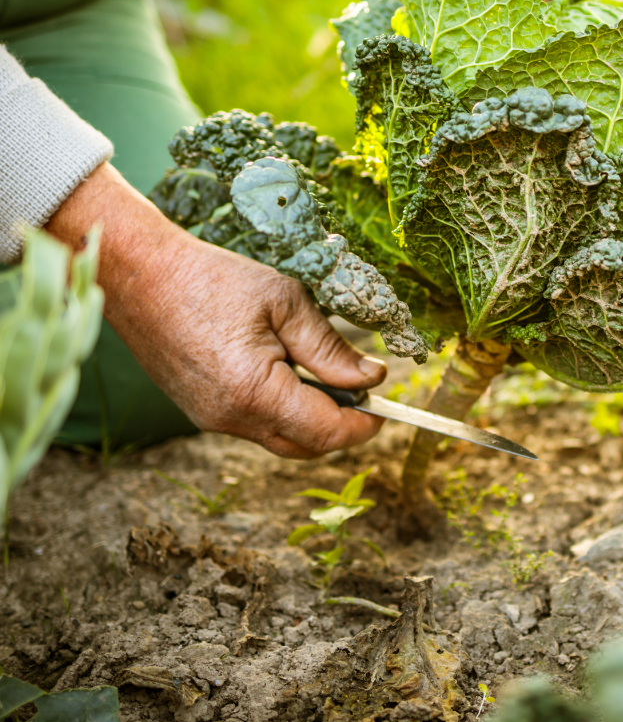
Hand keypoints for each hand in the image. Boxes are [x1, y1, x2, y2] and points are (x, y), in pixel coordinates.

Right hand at [47, 163, 386, 458]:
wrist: (139, 275)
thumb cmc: (212, 279)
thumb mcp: (285, 302)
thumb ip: (330, 347)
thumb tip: (370, 378)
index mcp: (255, 392)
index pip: (326, 433)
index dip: (363, 425)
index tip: (385, 406)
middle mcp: (230, 419)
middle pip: (305, 446)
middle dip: (341, 426)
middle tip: (362, 389)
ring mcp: (210, 420)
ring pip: (279, 439)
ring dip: (311, 419)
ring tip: (326, 375)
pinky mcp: (200, 411)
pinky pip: (254, 426)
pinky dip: (283, 411)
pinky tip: (289, 374)